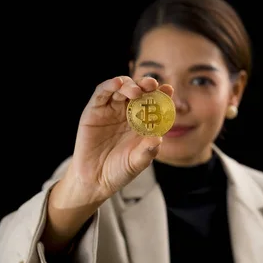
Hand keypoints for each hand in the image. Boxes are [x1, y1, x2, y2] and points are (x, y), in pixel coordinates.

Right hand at [57, 76, 173, 207]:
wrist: (94, 180)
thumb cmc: (119, 171)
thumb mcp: (136, 163)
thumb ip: (147, 151)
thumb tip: (158, 138)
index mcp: (143, 123)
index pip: (154, 104)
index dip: (161, 94)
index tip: (169, 89)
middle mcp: (128, 113)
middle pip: (139, 91)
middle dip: (146, 85)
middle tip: (152, 85)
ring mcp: (111, 110)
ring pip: (121, 88)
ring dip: (130, 85)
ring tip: (137, 91)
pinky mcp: (94, 110)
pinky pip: (102, 93)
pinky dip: (109, 85)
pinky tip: (117, 83)